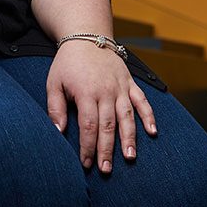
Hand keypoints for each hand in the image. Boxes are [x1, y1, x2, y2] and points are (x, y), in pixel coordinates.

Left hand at [46, 41, 157, 174]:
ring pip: (127, 116)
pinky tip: (153, 132)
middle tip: (106, 169)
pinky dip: (149, 116)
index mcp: (86, 92)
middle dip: (107, 149)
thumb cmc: (68, 63)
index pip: (88, 125)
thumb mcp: (54, 82)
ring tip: (130, 157)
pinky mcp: (130, 83)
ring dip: (129, 138)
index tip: (86, 163)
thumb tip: (58, 131)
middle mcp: (106, 91)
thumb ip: (56, 107)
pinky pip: (142, 100)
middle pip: (108, 125)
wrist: (86, 37)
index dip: (87, 146)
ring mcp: (120, 87)